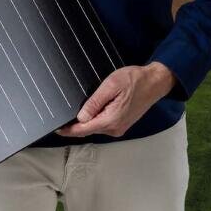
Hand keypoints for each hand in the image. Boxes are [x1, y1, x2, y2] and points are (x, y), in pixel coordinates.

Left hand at [56, 62, 175, 138]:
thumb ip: (95, 102)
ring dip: (85, 121)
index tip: (56, 128)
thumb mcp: (112, 85)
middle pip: (88, 130)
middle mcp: (115, 128)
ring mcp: (119, 128)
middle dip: (75, 125)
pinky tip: (91, 110)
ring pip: (95, 127)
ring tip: (77, 110)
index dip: (68, 130)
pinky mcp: (121, 124)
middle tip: (63, 116)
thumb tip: (81, 117)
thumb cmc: (135, 80)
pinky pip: (103, 124)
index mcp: (111, 120)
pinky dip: (95, 119)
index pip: (83, 130)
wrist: (154, 82)